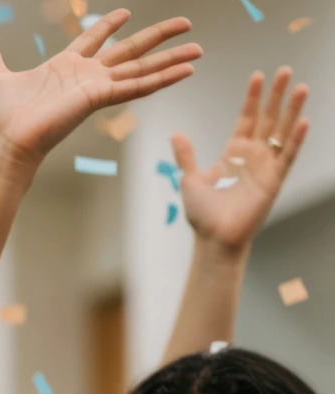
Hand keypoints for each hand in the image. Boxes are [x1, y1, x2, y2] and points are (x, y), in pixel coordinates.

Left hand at [0, 9, 199, 166]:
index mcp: (65, 67)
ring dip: (171, 59)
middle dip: (157, 37)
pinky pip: (137, 86)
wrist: (4, 140)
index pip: (94, 40)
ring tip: (199, 49)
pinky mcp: (100, 97)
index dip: (109, 26)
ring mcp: (96, 87)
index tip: (126, 13)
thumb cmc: (0, 116)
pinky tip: (186, 70)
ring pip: (141, 68)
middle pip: (129, 50)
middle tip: (185, 23)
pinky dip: (162, 78)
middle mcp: (86, 76)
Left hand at [173, 68, 308, 254]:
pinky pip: (288, 157)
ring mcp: (266, 167)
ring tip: (299, 87)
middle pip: (268, 119)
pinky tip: (302, 121)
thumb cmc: (202, 214)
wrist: (213, 238)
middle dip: (276, 95)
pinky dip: (295, 140)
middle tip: (285, 70)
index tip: (258, 76)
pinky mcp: (274, 181)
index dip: (253, 98)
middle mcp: (254, 156)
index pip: (247, 118)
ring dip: (291, 110)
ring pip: (282, 132)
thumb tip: (176, 133)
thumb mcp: (190, 178)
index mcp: (234, 153)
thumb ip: (186, 155)